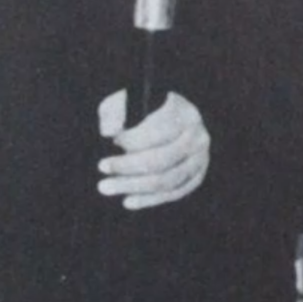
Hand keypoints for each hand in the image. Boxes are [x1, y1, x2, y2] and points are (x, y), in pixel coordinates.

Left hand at [96, 90, 209, 209]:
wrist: (164, 116)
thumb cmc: (138, 107)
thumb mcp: (124, 100)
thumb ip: (115, 112)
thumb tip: (109, 132)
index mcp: (182, 112)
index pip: (160, 131)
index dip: (134, 139)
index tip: (112, 140)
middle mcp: (197, 136)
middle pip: (163, 159)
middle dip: (128, 166)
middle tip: (101, 167)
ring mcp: (200, 158)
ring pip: (168, 180)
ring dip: (134, 186)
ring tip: (106, 187)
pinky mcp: (197, 175)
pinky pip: (174, 192)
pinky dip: (150, 199)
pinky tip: (127, 201)